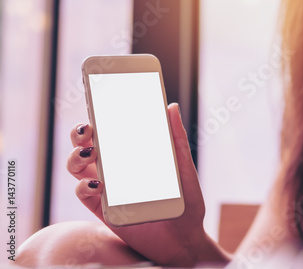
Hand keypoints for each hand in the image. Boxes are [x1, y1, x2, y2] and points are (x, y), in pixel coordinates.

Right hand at [67, 103, 226, 265]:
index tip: (97, 100)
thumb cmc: (187, 202)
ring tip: (90, 151)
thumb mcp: (185, 168)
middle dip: (80, 133)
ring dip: (76, 155)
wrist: (185, 240)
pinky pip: (83, 194)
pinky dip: (83, 185)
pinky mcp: (103, 210)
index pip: (112, 132)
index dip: (100, 116)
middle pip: (87, 145)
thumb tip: (172, 107)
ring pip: (77, 166)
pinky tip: (97, 181)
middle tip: (88, 128)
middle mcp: (116, 169)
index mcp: (133, 156)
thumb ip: (176, 139)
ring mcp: (107, 188)